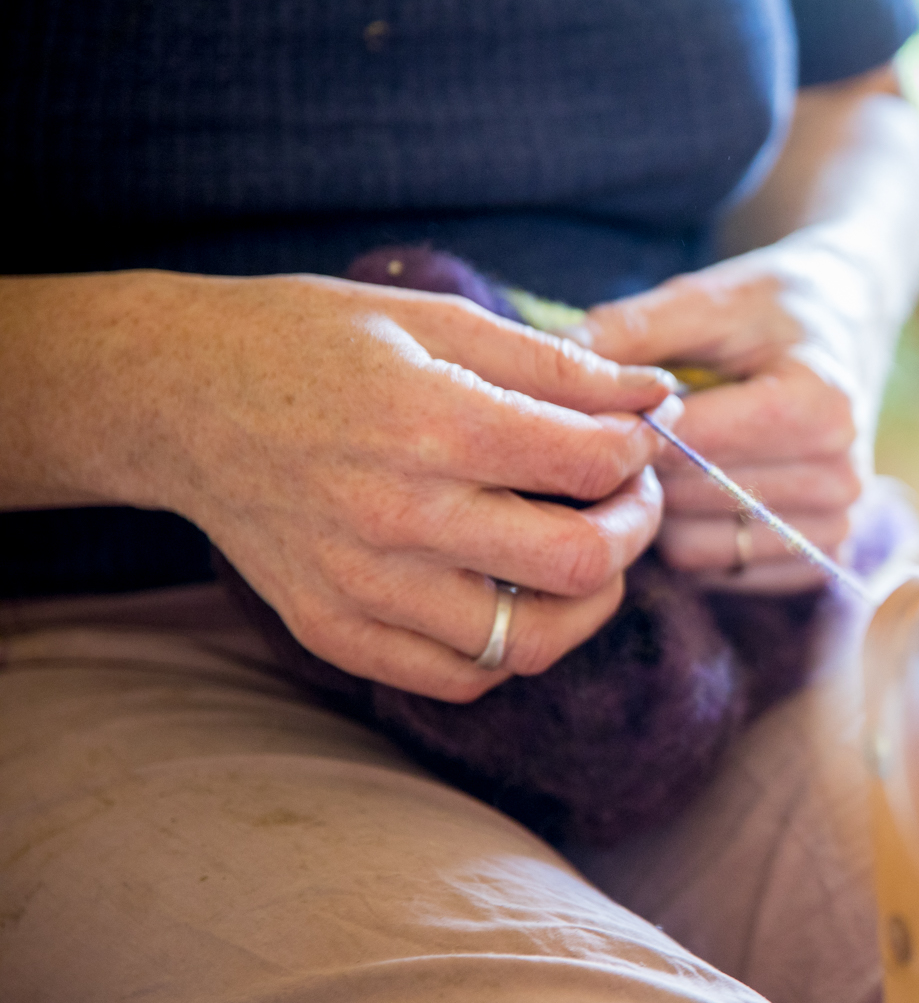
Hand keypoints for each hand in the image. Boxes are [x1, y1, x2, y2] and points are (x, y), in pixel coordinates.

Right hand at [63, 272, 676, 699]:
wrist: (177, 397)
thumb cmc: (312, 344)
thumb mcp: (436, 322)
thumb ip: (557, 364)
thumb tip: (657, 394)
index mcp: (433, 424)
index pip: (594, 463)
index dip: (639, 449)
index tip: (631, 436)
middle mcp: (400, 517)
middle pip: (581, 564)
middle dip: (634, 527)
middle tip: (627, 497)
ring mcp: (364, 588)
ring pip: (530, 643)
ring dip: (585, 601)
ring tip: (582, 552)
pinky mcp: (334, 632)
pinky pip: (460, 679)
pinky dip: (508, 649)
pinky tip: (511, 593)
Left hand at [577, 251, 865, 593]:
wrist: (848, 328)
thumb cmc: (771, 310)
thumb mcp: (706, 297)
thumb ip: (630, 332)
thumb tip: (543, 375)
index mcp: (820, 404)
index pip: (690, 444)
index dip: (630, 427)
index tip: (602, 405)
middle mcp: (840, 476)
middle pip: (686, 500)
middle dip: (640, 468)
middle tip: (624, 434)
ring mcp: (836, 526)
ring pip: (693, 548)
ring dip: (662, 510)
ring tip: (666, 460)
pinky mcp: (823, 559)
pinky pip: (719, 574)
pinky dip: (695, 538)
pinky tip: (699, 492)